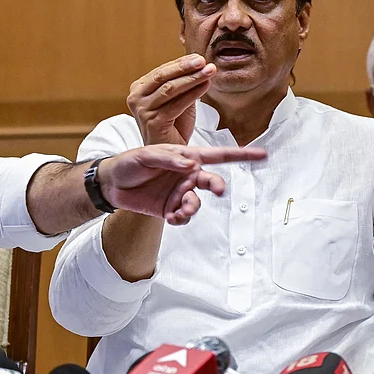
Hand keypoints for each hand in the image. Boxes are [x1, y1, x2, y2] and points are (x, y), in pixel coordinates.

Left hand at [98, 144, 265, 224]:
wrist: (111, 184)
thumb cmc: (130, 162)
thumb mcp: (146, 154)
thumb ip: (169, 159)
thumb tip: (190, 165)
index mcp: (186, 157)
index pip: (218, 155)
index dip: (241, 155)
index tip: (262, 154)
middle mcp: (187, 176)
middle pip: (212, 181)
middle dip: (217, 185)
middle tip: (218, 188)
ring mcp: (180, 193)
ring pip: (197, 203)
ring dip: (192, 207)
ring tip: (179, 210)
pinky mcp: (170, 210)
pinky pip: (183, 217)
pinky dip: (180, 218)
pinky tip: (170, 217)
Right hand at [127, 55, 215, 145]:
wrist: (168, 155)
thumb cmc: (173, 126)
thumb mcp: (178, 99)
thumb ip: (184, 84)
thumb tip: (202, 65)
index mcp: (140, 88)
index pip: (162, 70)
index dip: (182, 62)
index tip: (200, 58)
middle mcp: (137, 97)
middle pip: (163, 76)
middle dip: (185, 67)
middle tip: (203, 61)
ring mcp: (143, 110)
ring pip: (170, 88)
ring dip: (192, 78)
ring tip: (209, 71)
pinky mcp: (152, 122)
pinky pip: (176, 104)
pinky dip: (192, 94)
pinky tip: (205, 87)